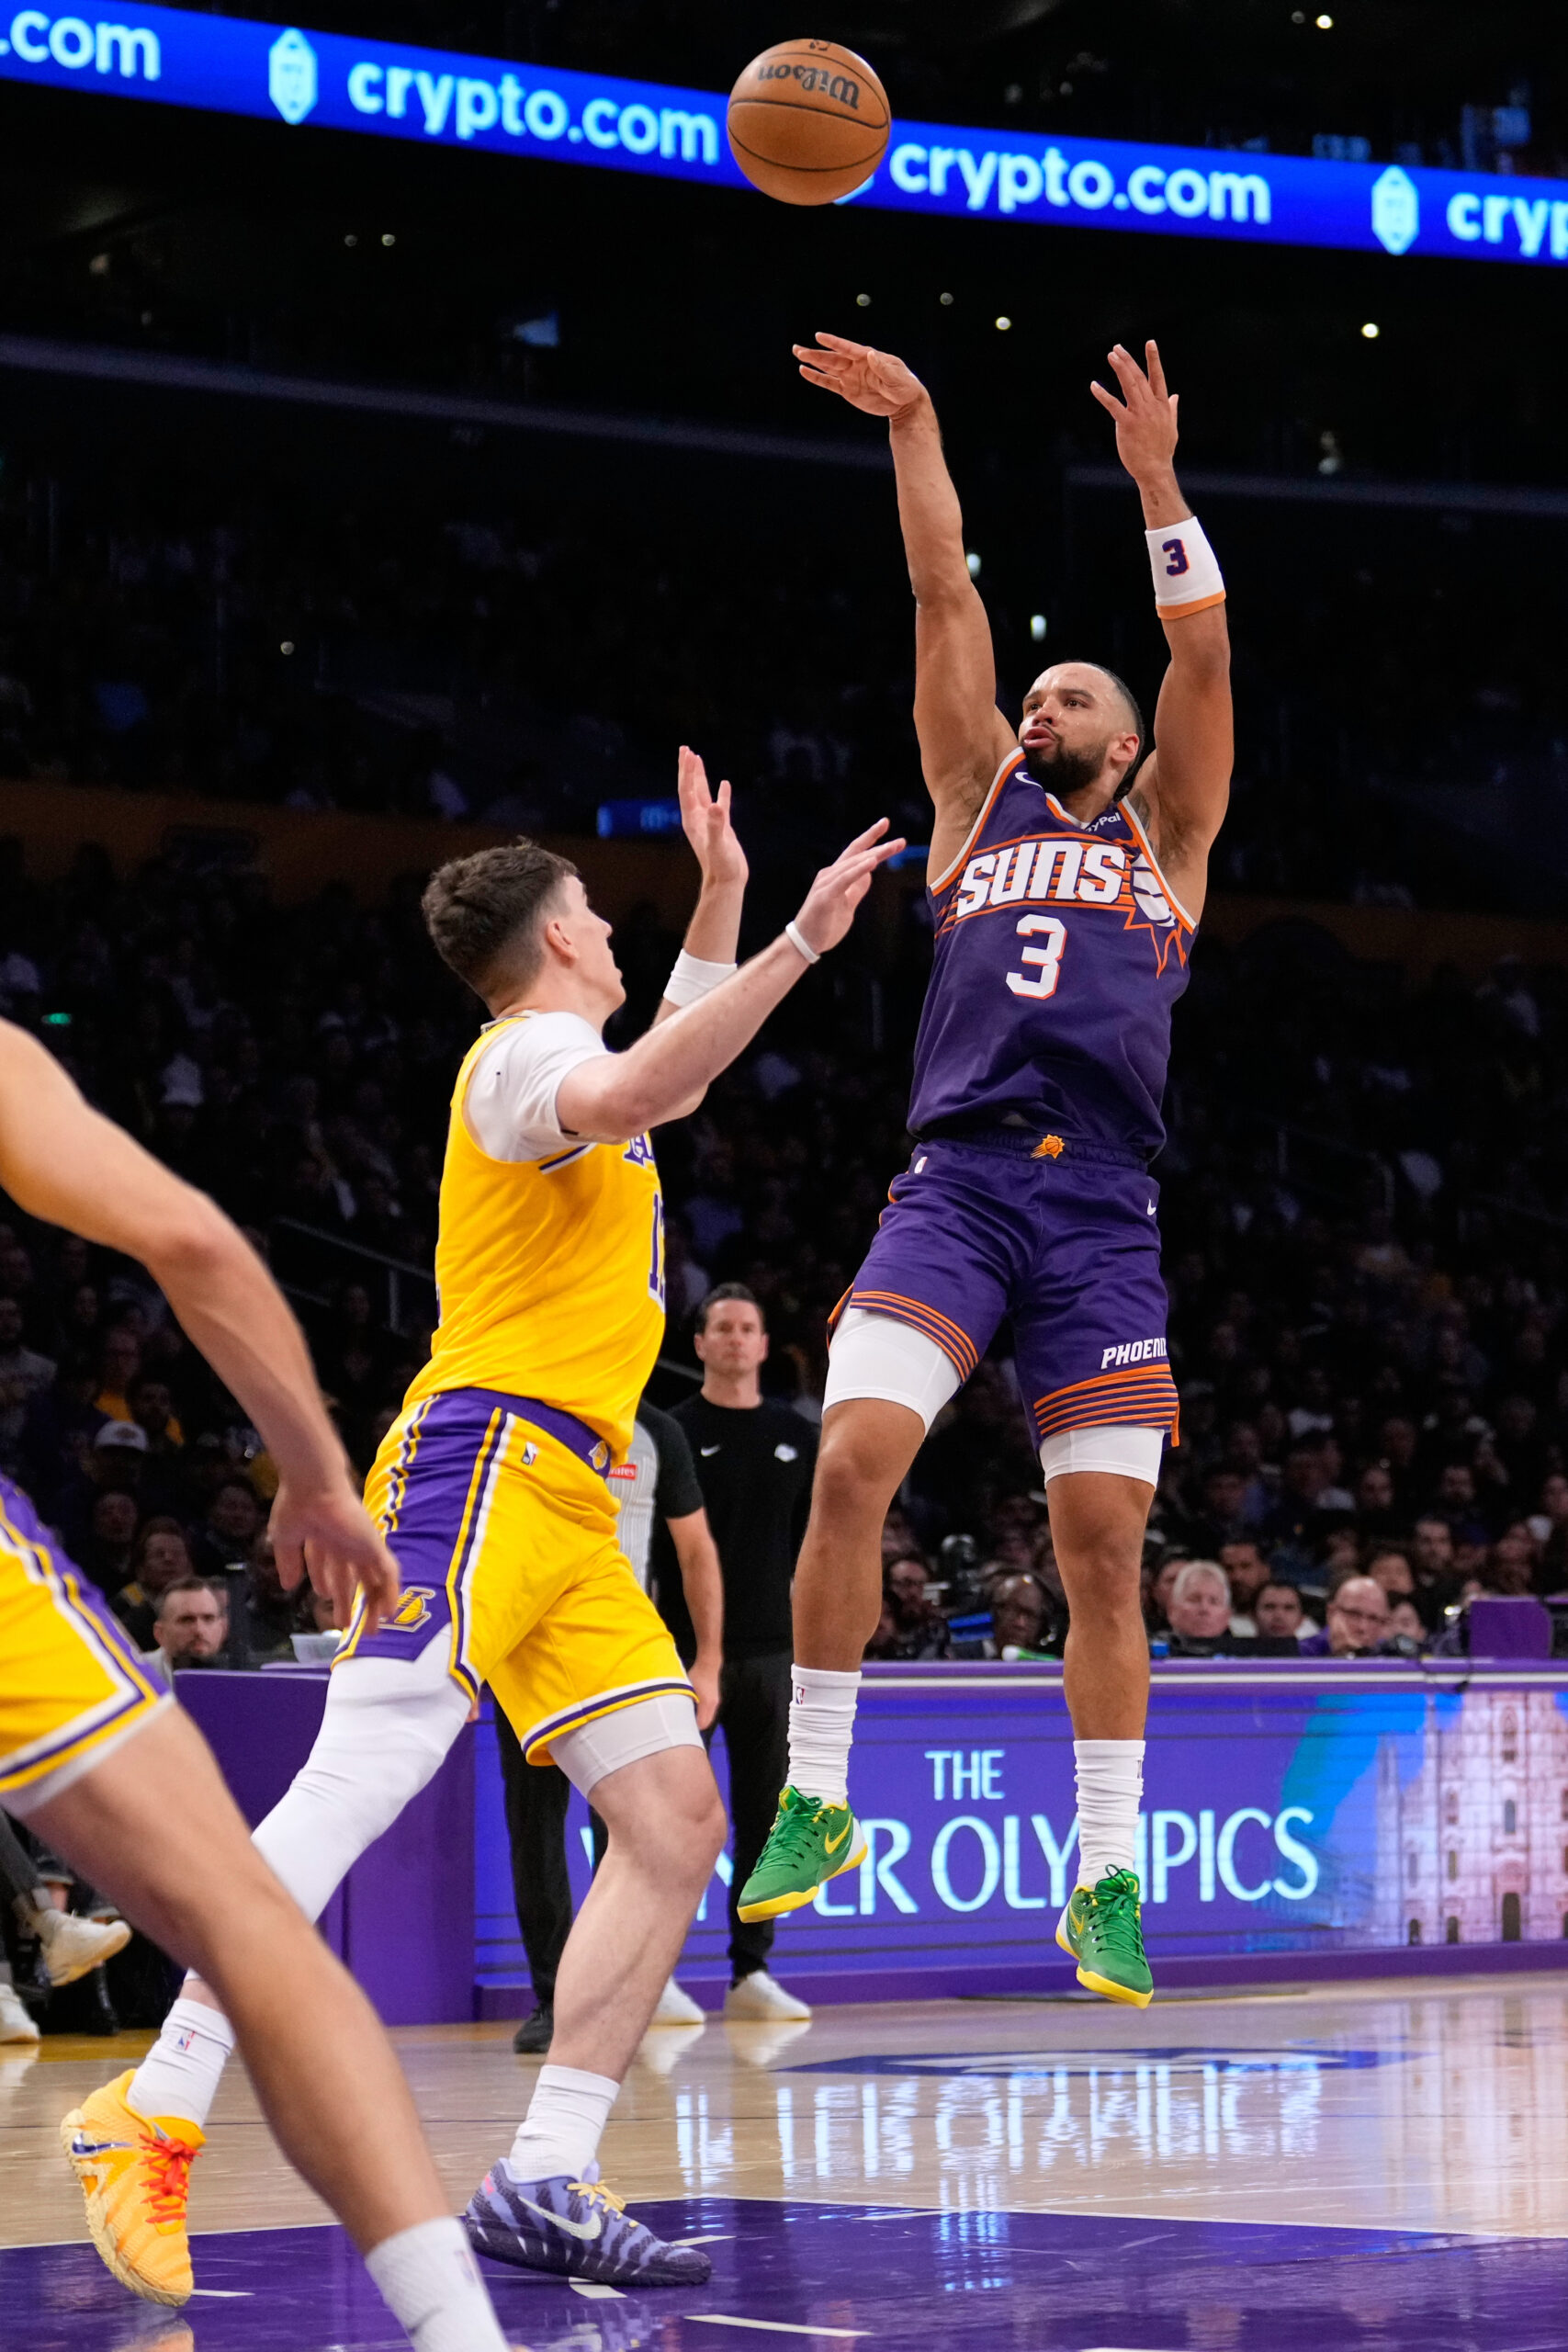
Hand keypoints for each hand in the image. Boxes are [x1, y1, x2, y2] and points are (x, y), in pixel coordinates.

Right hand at [271, 1470, 400, 1638]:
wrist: (312, 1488)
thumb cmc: (296, 1508)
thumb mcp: (285, 1539)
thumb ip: (288, 1562)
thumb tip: (287, 1586)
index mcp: (323, 1539)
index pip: (327, 1565)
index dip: (326, 1583)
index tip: (324, 1598)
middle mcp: (344, 1543)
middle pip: (352, 1578)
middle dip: (349, 1602)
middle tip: (345, 1626)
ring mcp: (361, 1545)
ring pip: (373, 1579)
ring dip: (373, 1604)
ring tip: (372, 1630)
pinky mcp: (373, 1546)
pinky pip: (388, 1573)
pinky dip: (391, 1592)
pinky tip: (389, 1613)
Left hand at [678, 745, 747, 895]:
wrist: (726, 883)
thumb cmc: (721, 866)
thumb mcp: (719, 844)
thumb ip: (717, 825)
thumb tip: (715, 805)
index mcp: (693, 820)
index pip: (687, 790)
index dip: (687, 771)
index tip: (689, 753)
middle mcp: (697, 819)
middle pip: (689, 788)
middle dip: (687, 768)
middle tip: (686, 749)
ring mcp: (709, 822)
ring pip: (702, 793)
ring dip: (699, 776)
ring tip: (697, 759)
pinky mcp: (721, 828)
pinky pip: (720, 805)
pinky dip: (721, 793)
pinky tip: (725, 784)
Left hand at [690, 1653, 719, 1732]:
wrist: (708, 1664)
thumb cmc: (696, 1674)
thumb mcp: (686, 1687)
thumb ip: (683, 1700)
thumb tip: (675, 1712)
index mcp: (707, 1703)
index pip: (701, 1724)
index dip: (692, 1728)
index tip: (683, 1728)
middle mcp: (713, 1705)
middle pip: (706, 1724)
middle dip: (696, 1726)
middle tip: (684, 1725)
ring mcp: (715, 1702)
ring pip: (708, 1718)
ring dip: (700, 1720)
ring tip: (688, 1718)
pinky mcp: (715, 1699)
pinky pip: (710, 1713)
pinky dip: (703, 1714)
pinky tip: (694, 1710)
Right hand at [791, 818, 905, 955]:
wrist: (806, 943)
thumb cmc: (824, 924)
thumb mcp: (847, 904)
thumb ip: (857, 889)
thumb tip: (869, 874)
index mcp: (836, 875)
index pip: (855, 852)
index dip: (870, 837)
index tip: (885, 823)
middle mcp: (830, 874)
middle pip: (858, 855)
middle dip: (880, 845)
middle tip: (902, 841)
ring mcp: (826, 883)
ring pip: (853, 864)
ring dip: (874, 855)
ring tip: (892, 847)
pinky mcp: (825, 895)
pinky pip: (845, 880)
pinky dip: (858, 870)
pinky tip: (872, 863)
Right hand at [793, 332, 926, 420]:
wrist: (904, 403)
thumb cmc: (904, 386)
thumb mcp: (897, 378)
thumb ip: (883, 368)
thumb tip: (869, 354)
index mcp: (867, 357)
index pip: (847, 348)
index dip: (833, 342)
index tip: (818, 336)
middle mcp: (856, 364)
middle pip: (832, 358)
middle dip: (815, 354)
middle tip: (798, 349)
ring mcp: (850, 376)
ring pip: (828, 368)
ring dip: (813, 361)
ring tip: (797, 354)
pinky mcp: (847, 390)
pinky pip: (829, 383)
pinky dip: (817, 378)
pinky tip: (804, 372)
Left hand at [1091, 340, 1178, 486]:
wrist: (1155, 470)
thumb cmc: (1162, 451)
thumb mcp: (1171, 427)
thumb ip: (1172, 408)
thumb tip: (1176, 396)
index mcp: (1162, 405)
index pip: (1158, 377)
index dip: (1154, 359)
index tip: (1150, 343)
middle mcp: (1151, 406)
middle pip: (1139, 377)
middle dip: (1128, 360)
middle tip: (1117, 348)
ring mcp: (1140, 414)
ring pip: (1129, 385)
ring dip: (1120, 368)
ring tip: (1111, 355)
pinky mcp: (1127, 424)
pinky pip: (1113, 405)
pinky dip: (1103, 395)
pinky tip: (1094, 385)